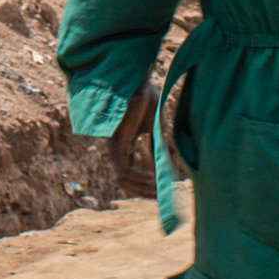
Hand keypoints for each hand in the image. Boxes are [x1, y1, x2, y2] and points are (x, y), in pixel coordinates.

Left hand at [107, 81, 158, 198]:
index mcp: (125, 145)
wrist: (138, 82)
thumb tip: (164, 167)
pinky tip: (153, 180)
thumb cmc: (145, 98)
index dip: (144, 185)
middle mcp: (117, 148)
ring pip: (122, 178)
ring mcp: (114, 146)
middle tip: (160, 196)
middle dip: (142, 191)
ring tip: (158, 189)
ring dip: (141, 188)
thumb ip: (156, 146)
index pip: (131, 172)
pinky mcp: (116, 142)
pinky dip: (138, 178)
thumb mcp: (155, 127)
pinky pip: (123, 170)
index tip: (161, 191)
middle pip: (124, 180)